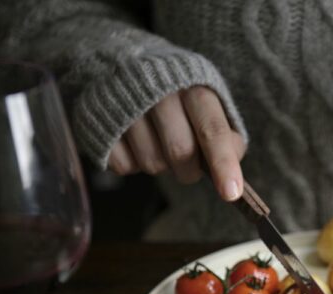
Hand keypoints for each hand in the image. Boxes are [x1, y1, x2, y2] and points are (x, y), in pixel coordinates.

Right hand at [107, 86, 245, 200]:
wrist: (122, 60)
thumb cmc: (177, 93)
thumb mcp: (208, 101)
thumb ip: (226, 133)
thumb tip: (232, 162)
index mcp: (193, 86)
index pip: (212, 129)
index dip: (223, 163)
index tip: (231, 193)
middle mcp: (159, 91)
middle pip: (181, 152)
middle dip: (189, 171)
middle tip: (187, 165)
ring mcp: (125, 106)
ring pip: (152, 164)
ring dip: (162, 167)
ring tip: (158, 143)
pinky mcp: (100, 122)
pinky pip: (124, 166)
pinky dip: (134, 164)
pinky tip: (135, 142)